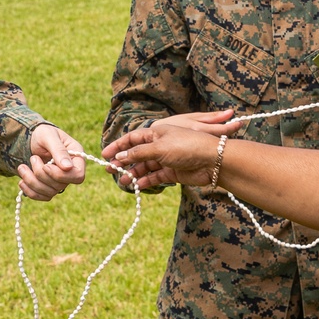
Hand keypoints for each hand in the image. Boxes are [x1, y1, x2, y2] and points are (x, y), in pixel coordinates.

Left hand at [18, 124, 85, 200]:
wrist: (31, 139)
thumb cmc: (42, 134)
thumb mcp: (49, 136)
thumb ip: (59, 150)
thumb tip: (68, 167)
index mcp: (76, 158)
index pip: (78, 176)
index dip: (61, 175)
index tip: (46, 166)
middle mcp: (70, 172)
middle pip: (60, 185)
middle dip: (41, 174)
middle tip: (33, 158)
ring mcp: (60, 181)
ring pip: (49, 192)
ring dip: (32, 181)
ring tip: (21, 167)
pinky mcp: (48, 187)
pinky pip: (42, 196)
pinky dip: (29, 191)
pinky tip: (21, 181)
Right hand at [102, 123, 223, 189]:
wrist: (213, 160)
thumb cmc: (187, 147)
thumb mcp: (160, 147)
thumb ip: (139, 153)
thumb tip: (121, 157)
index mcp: (157, 132)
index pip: (132, 138)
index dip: (118, 146)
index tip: (104, 154)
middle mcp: (160, 145)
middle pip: (137, 153)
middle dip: (123, 161)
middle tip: (110, 170)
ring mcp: (166, 159)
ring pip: (145, 166)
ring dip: (134, 173)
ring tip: (123, 181)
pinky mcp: (173, 172)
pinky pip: (155, 176)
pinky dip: (146, 181)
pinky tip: (137, 185)